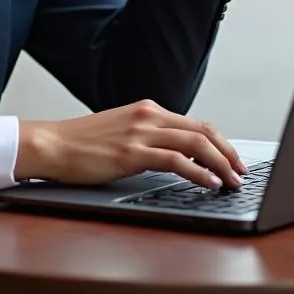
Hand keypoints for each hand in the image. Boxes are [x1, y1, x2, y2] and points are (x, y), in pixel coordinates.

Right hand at [15, 99, 248, 189]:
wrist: (53, 144)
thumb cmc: (83, 143)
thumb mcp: (122, 131)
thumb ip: (149, 137)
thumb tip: (178, 155)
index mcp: (148, 110)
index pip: (197, 123)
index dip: (221, 143)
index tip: (234, 160)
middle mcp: (148, 116)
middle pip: (203, 130)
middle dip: (228, 153)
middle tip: (241, 172)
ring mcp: (140, 133)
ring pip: (194, 143)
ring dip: (219, 163)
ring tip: (231, 181)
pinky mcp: (131, 153)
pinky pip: (175, 160)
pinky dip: (198, 172)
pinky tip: (208, 183)